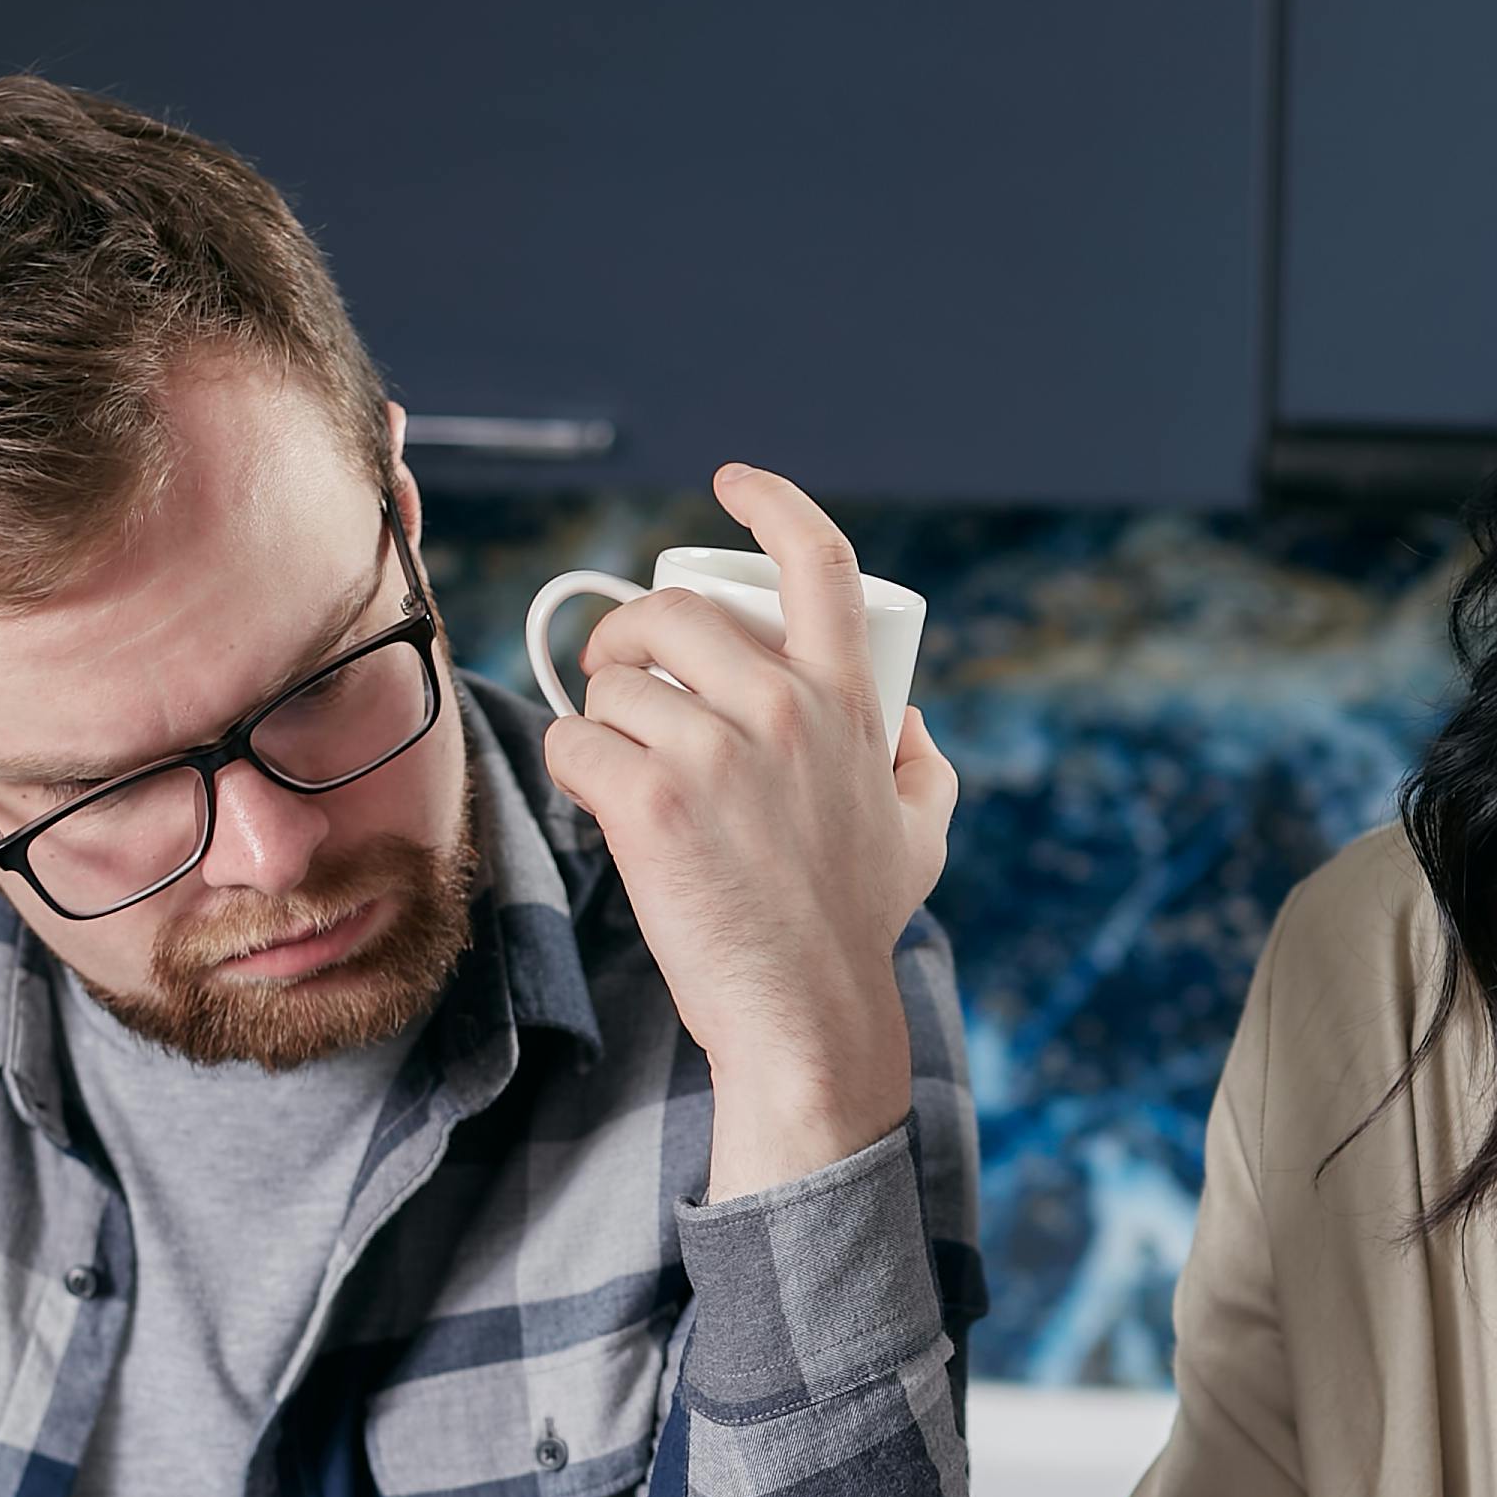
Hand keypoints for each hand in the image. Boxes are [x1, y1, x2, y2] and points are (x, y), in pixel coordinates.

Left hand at [539, 461, 958, 1197]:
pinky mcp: (650, 803)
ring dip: (599, 714)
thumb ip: (923, 766)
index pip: (818, 560)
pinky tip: (596, 797)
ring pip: (613, 683)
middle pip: (672, 612)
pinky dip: (573, 765)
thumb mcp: (920, 832)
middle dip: (627, 632)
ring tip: (615, 757)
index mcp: (847, 700)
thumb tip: (909, 720)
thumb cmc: (855, 926)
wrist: (806, 1012)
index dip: (770, 501)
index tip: (730, 484)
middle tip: (617, 671)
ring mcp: (714, 753)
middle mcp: (783, 709)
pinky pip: (576, 742)